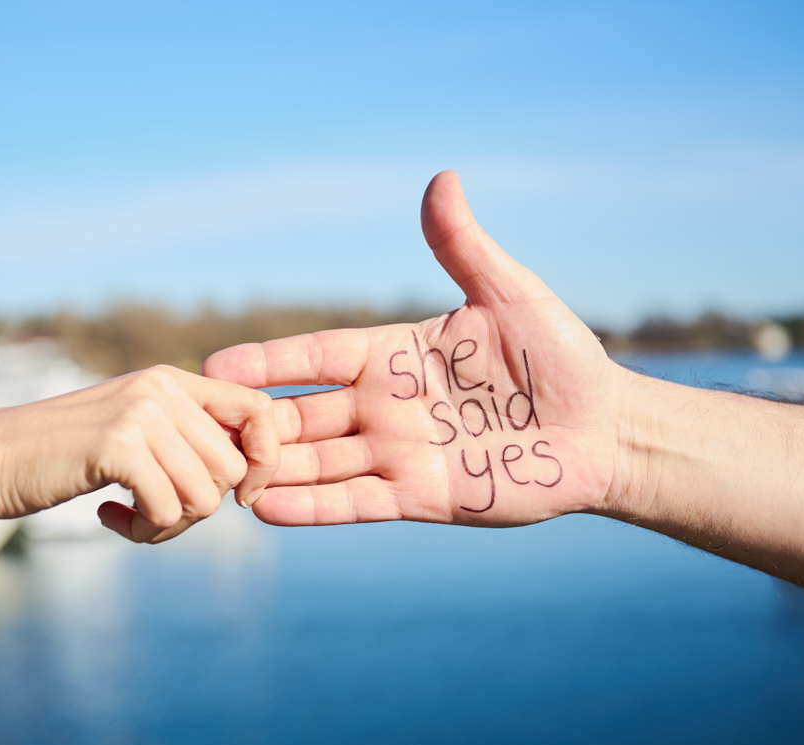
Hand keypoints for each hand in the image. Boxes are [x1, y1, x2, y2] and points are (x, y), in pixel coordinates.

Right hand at [0, 365, 277, 542]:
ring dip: (170, 525)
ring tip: (131, 517)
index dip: (266, 460)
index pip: (260, 411)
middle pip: (232, 469)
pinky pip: (167, 510)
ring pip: (205, 496)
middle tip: (156, 514)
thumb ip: (182, 441)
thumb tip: (248, 478)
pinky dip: (143, 530)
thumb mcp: (129, 430)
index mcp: (171, 381)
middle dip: (201, 508)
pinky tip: (108, 516)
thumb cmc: (58, 455)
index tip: (241, 497)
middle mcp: (162, 389)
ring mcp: (140, 414)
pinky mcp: (117, 446)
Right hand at [204, 171, 625, 527]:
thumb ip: (463, 246)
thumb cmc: (558, 356)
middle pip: (306, 413)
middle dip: (256, 422)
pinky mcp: (420, 496)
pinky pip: (355, 501)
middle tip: (201, 429)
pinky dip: (312, 506)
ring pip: (320, 461)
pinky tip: (267, 508)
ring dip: (273, 467)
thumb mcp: (509, 294)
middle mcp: (387, 406)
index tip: (217, 366)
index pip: (318, 356)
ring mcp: (400, 453)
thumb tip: (442, 178)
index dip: (270, 362)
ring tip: (222, 476)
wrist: (602, 428)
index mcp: (396, 355)